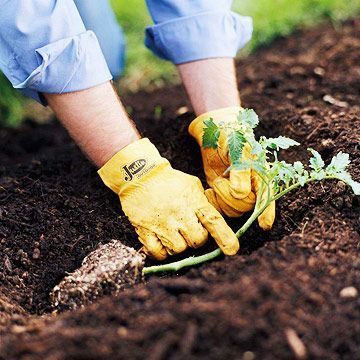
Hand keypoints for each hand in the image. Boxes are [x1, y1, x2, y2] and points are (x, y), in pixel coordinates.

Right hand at [98, 138, 238, 259]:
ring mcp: (162, 223)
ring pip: (179, 249)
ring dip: (178, 244)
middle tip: (187, 229)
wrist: (140, 175)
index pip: (213, 221)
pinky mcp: (146, 230)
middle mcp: (180, 214)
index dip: (225, 237)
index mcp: (193, 201)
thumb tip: (214, 221)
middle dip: (195, 238)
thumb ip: (203, 203)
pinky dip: (161, 251)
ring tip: (172, 231)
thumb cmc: (169, 181)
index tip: (232, 250)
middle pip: (197, 240)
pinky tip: (161, 240)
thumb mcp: (192, 185)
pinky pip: (159, 253)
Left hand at [189, 106, 274, 229]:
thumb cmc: (231, 136)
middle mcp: (251, 186)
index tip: (264, 225)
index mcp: (261, 175)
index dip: (267, 212)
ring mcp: (236, 191)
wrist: (215, 133)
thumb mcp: (237, 149)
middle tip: (221, 182)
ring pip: (234, 210)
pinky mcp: (222, 193)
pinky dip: (213, 203)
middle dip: (232, 199)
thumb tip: (240, 194)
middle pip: (247, 207)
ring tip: (216, 183)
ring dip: (222, 200)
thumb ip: (240, 171)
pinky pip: (220, 208)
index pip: (267, 197)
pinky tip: (209, 191)